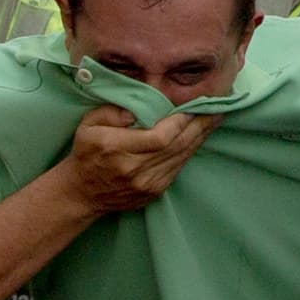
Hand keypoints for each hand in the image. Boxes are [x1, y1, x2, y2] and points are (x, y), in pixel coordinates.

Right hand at [64, 105, 217, 214]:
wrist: (81, 193)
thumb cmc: (86, 153)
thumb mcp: (88, 124)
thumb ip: (111, 111)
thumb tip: (137, 110)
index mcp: (117, 149)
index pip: (160, 137)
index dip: (181, 122)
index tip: (194, 107)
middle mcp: (135, 169)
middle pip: (177, 146)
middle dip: (200, 127)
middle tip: (218, 109)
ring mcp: (147, 184)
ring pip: (181, 157)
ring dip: (199, 138)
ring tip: (213, 120)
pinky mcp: (155, 191)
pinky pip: (178, 168)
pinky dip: (189, 151)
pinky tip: (198, 138)